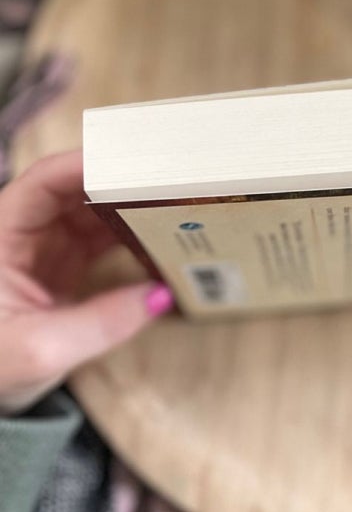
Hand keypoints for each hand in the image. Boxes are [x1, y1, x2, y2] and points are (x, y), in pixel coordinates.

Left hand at [0, 151, 172, 414]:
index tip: (137, 161)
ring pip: (93, 209)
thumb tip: (162, 295)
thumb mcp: (40, 349)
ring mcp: (45, 246)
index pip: (45, 181)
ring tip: (174, 201)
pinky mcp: (64, 263)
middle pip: (76, 187)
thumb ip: (101, 323)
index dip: (89, 164)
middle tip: (170, 178)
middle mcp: (23, 231)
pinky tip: (160, 235)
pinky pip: (102, 236)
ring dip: (130, 205)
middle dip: (121, 180)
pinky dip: (131, 233)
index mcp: (0, 235)